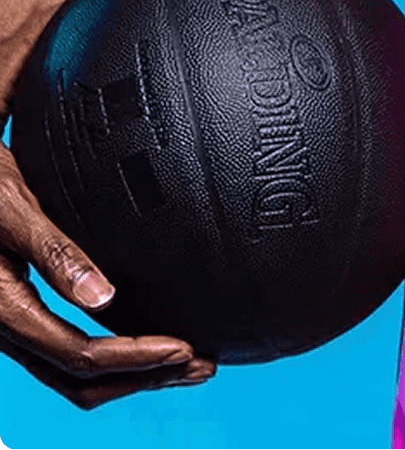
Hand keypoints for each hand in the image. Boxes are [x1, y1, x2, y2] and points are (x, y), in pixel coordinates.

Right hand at [0, 139, 214, 407]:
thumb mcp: (16, 210)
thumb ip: (53, 253)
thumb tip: (101, 297)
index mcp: (7, 308)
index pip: (78, 355)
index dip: (134, 358)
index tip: (181, 348)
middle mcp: (10, 328)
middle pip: (80, 381)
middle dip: (143, 377)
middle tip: (199, 366)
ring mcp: (18, 325)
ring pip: (73, 376)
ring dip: (131, 375)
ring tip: (183, 365)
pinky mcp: (26, 314)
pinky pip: (66, 353)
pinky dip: (111, 358)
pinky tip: (140, 345)